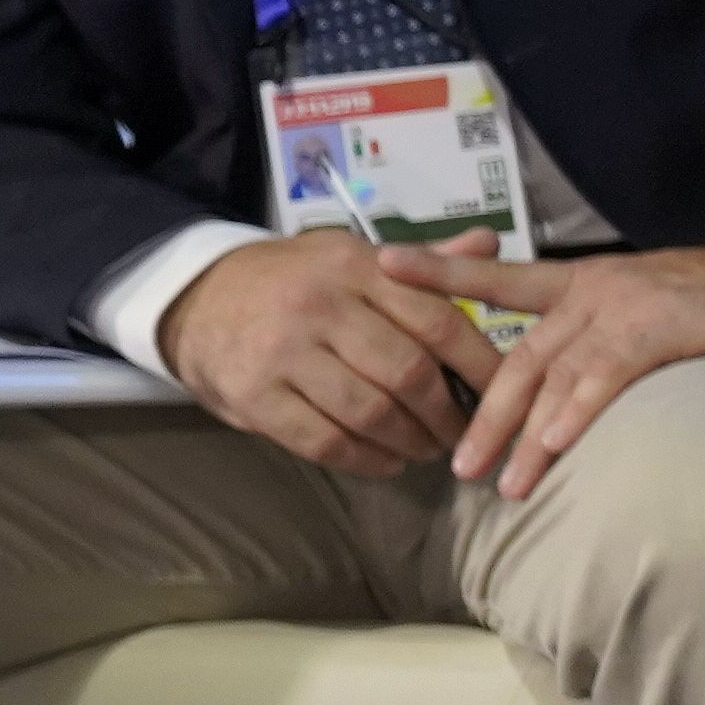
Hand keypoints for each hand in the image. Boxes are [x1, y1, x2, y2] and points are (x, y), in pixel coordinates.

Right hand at [156, 232, 485, 476]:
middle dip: (449, 413)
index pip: (438, 321)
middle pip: (409, 372)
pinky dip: (365, 460)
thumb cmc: (294, 281)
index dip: (481, 364)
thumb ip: (421, 264)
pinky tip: (386, 462)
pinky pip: (325, 440)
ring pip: (370, 412)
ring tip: (428, 449)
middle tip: (466, 433)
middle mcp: (322, 306)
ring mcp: (283, 352)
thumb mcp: (351, 257)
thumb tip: (489, 242)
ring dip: (411, 441)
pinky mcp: (253, 395)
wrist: (196, 297)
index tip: (508, 392)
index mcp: (357, 268)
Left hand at [379, 236, 704, 497]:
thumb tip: (561, 382)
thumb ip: (598, 332)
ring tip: (504, 485)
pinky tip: (555, 450)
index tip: (384, 264)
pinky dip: (574, 417)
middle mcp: (589, 291)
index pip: (498, 276)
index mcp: (581, 280)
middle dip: (481, 416)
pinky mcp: (655, 329)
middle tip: (457, 467)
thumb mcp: (644, 304)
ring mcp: (620, 309)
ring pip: (553, 378)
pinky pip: (602, 380)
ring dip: (524, 436)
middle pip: (516, 357)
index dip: (442, 271)